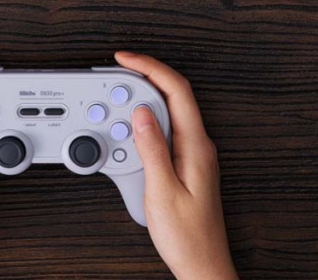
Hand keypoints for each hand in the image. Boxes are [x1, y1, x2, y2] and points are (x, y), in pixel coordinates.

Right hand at [115, 51, 238, 279]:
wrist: (202, 266)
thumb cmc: (187, 237)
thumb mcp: (162, 191)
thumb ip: (152, 149)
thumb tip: (141, 113)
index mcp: (197, 146)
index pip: (177, 90)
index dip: (151, 66)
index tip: (126, 58)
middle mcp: (199, 145)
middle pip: (173, 95)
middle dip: (143, 77)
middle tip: (115, 73)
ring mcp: (194, 155)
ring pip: (168, 113)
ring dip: (142, 101)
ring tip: (117, 100)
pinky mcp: (186, 165)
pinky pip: (166, 132)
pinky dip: (145, 123)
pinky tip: (130, 131)